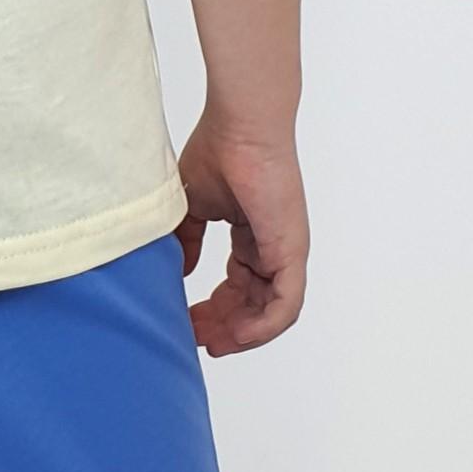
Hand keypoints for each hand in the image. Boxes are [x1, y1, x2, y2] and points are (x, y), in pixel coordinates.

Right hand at [175, 115, 307, 354]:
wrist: (241, 127)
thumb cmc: (218, 152)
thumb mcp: (192, 207)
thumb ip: (187, 242)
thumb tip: (180, 273)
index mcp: (252, 236)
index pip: (237, 286)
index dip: (213, 309)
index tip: (186, 321)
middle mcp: (272, 248)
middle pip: (252, 305)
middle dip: (223, 327)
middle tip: (194, 339)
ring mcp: (285, 252)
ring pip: (270, 313)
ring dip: (241, 335)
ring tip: (212, 344)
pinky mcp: (292, 252)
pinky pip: (285, 306)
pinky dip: (262, 328)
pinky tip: (234, 336)